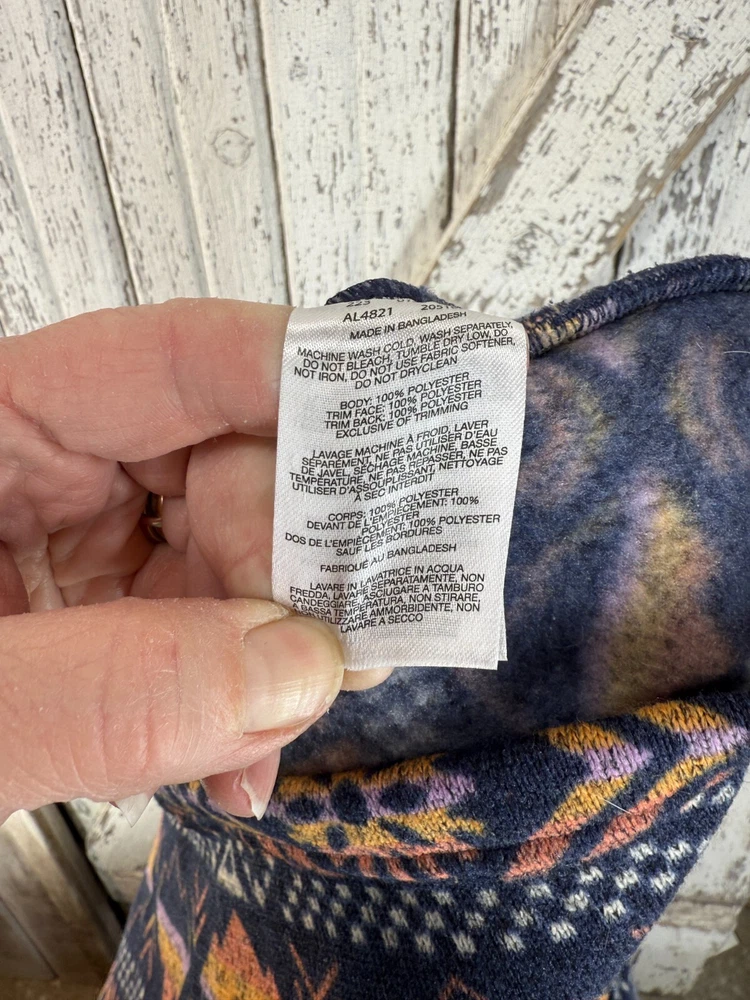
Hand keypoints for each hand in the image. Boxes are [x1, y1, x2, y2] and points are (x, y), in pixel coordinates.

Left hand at [0, 299, 389, 822]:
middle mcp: (47, 470)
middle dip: (295, 558)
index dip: (295, 376)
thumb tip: (295, 668)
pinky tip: (236, 757)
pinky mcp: (103, 624)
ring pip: (235, 560)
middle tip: (344, 640)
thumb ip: (99, 691)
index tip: (402, 420)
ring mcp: (83, 551)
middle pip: (226, 463)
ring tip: (269, 731)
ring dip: (272, 652)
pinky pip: (207, 638)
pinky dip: (236, 702)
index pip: (167, 360)